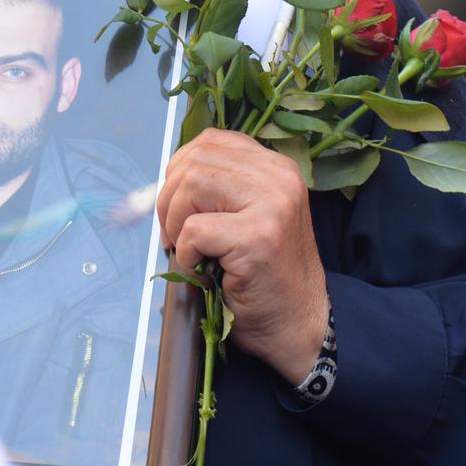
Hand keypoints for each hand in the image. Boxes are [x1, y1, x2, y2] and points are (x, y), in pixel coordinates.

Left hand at [157, 129, 327, 384]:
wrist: (299, 324)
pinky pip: (194, 230)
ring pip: (191, 186)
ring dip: (175, 224)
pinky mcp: (258, 237)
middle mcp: (279, 177)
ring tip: (189, 251)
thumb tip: (165, 179)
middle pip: (194, 161)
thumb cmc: (266, 275)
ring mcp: (272, 205)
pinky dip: (186, 253)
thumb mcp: (250, 215)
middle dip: (168, 200)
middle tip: (174, 236)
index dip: (179, 170)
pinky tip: (204, 270)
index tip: (176, 207)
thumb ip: (222, 188)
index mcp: (276, 166)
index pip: (209, 141)